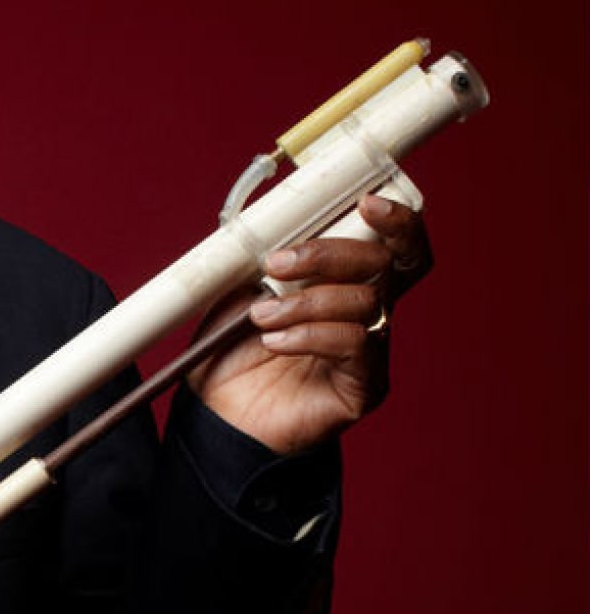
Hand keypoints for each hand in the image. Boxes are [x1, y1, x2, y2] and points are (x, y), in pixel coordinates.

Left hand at [189, 194, 431, 452]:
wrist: (218, 411)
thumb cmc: (231, 349)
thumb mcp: (240, 289)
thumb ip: (269, 255)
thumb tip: (276, 222)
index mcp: (347, 282)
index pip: (394, 244)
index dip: (397, 220)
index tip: (366, 201)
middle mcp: (370, 312)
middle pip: (388, 264)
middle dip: (331, 253)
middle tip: (277, 264)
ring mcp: (373, 350)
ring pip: (367, 302)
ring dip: (305, 302)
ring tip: (262, 316)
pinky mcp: (367, 386)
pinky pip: (356, 344)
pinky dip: (310, 335)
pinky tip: (275, 342)